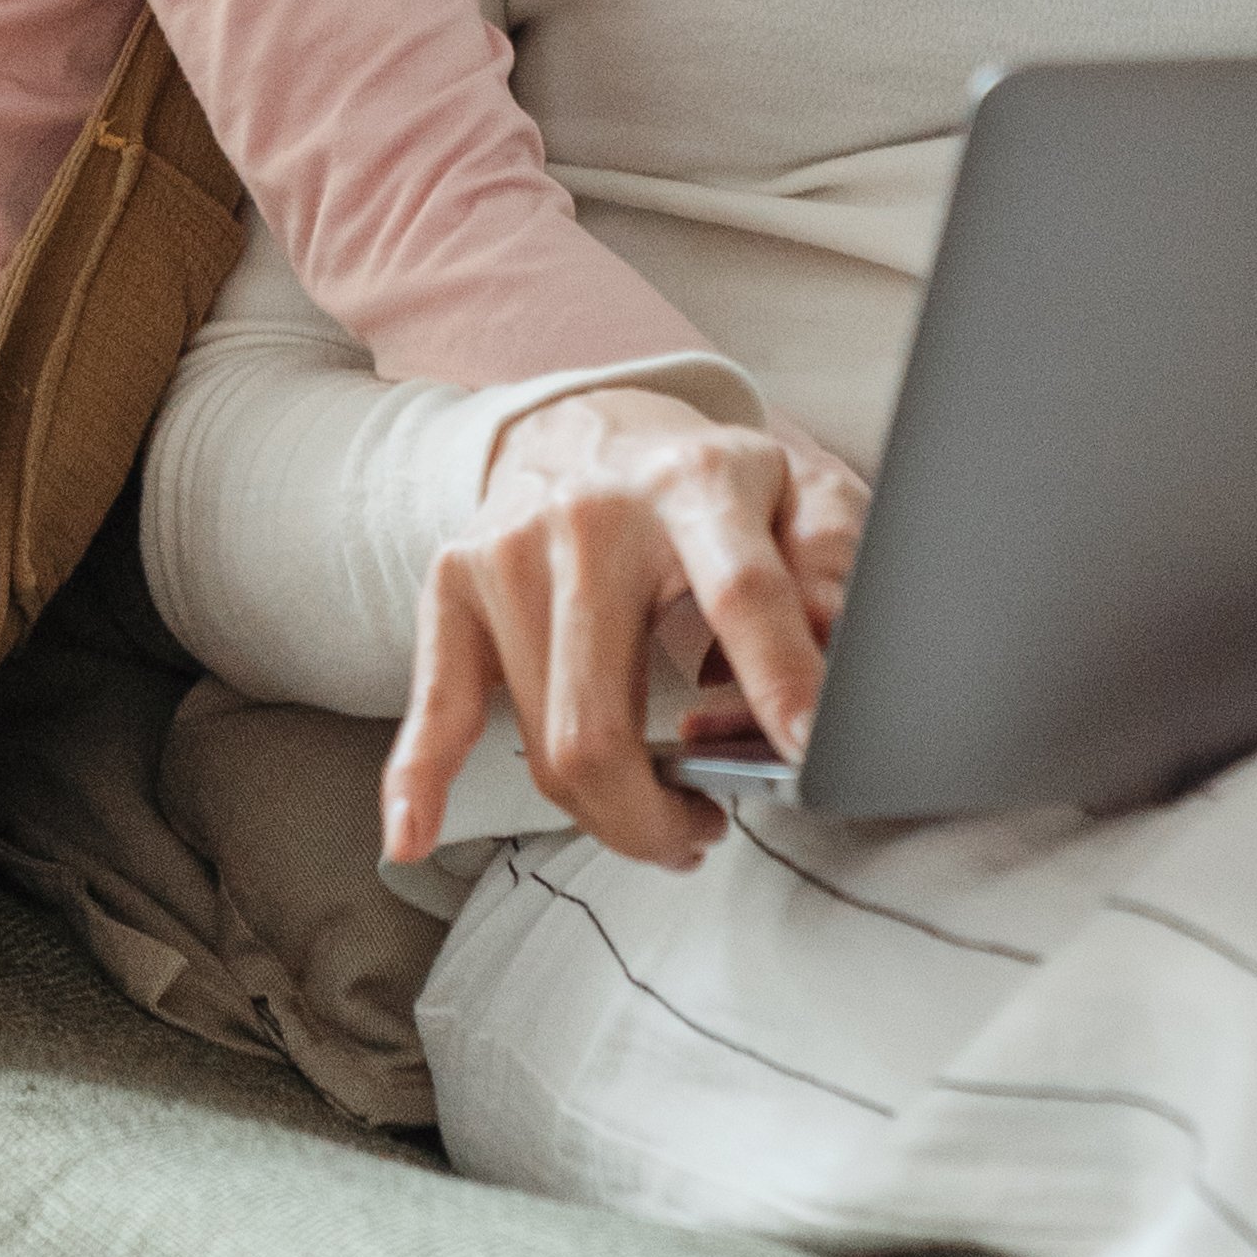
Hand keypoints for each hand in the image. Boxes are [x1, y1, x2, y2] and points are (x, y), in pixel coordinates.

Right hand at [383, 388, 864, 869]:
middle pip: (603, 720)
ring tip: (659, 810)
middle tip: (705, 828)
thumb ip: (837, 569)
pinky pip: (436, 702)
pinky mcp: (453, 582)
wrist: (589, 421)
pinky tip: (412, 835)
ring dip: (608, 814)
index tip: (807, 754)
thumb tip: (844, 658)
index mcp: (695, 485)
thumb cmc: (709, 484)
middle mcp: (591, 517)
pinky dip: (418, 778)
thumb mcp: (800, 494)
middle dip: (656, 815)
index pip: (741, 592)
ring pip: (545, 742)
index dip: (778, 678)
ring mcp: (509, 552)